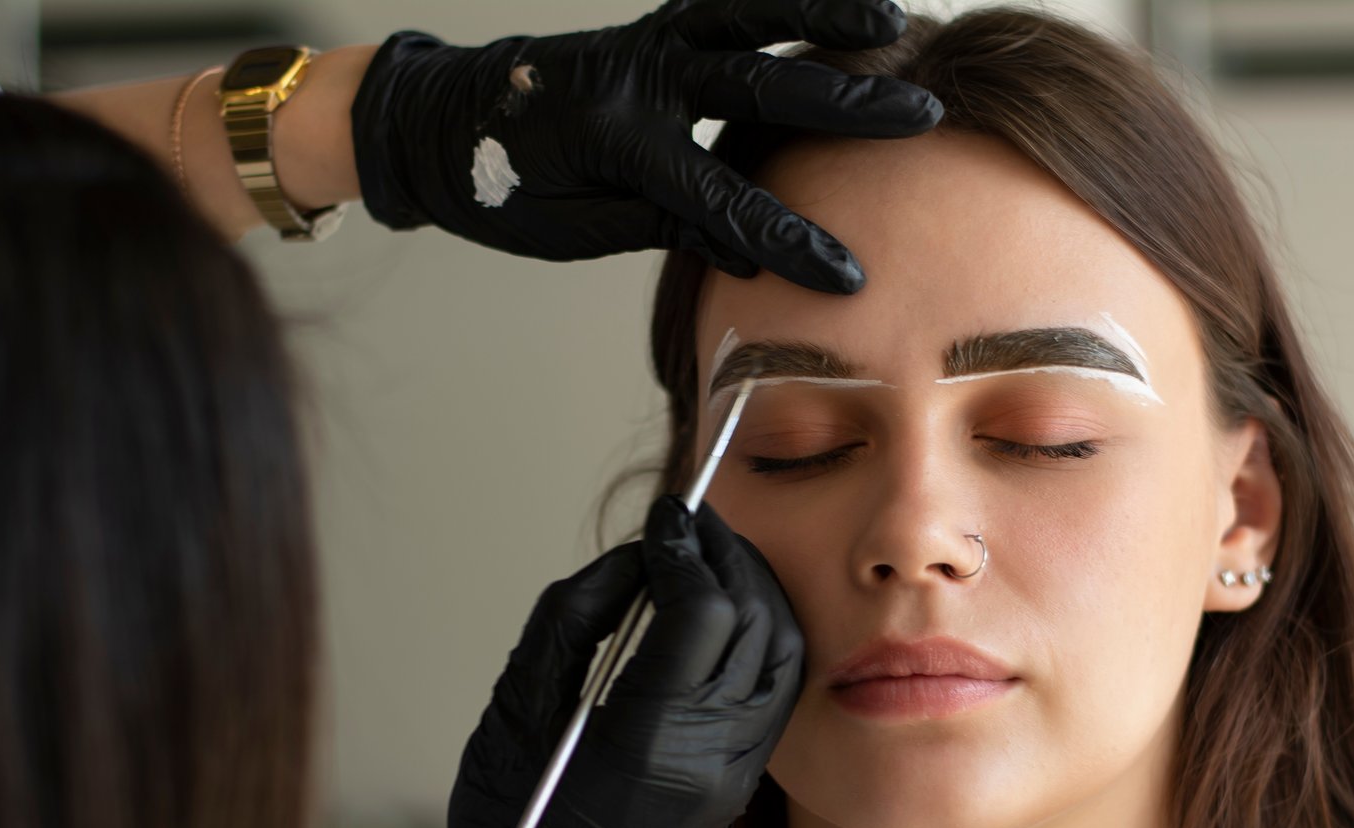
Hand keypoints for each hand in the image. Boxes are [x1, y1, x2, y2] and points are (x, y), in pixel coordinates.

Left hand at [349, 0, 940, 292]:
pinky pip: (725, 6)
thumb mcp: (573, 229)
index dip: (787, 238)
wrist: (435, 120)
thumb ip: (660, 224)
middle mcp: (635, 76)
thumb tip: (746, 248)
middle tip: (918, 115)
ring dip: (820, 15)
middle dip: (842, 105)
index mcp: (611, 141)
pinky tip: (838, 6)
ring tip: (890, 22)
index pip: (719, 198)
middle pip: (757, 84)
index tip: (847, 275)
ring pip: (746, 15)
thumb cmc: (498, 186)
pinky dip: (780, 2)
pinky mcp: (650, 28)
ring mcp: (644, 42)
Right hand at [387, 497, 802, 827]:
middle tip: (690, 524)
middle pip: (757, 621)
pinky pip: (777, 696)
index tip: (662, 518)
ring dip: (756, 592)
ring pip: (783, 655)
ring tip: (710, 561)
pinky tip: (723, 620)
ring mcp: (735, 780)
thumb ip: (568, 623)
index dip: (685, 548)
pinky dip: (761, 639)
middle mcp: (710, 758)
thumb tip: (626, 560)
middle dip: (729, 556)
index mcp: (649, 739)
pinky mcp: (740, 791)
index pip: (703, 609)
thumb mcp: (513, 716)